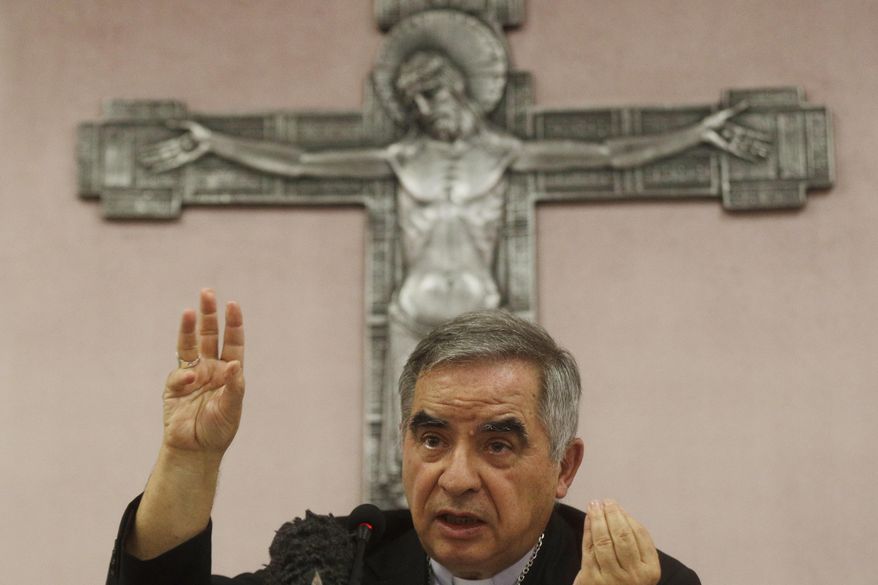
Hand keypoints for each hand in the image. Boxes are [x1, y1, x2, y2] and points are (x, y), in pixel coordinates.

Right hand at [140, 120, 212, 172]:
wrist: (210, 140)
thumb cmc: (202, 133)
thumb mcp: (189, 126)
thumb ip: (178, 125)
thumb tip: (166, 123)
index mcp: (177, 143)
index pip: (161, 146)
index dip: (152, 148)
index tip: (143, 150)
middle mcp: (177, 150)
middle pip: (160, 153)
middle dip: (150, 156)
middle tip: (140, 159)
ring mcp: (180, 155)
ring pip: (163, 159)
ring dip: (153, 161)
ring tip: (144, 164)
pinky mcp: (184, 160)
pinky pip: (172, 164)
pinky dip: (163, 167)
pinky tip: (156, 169)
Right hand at [162, 289, 244, 455]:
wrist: (195, 451)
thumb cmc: (218, 430)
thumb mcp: (232, 409)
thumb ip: (234, 387)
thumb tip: (235, 364)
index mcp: (228, 371)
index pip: (233, 342)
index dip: (233, 324)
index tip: (233, 304)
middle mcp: (210, 369)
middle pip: (209, 336)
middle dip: (209, 315)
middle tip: (207, 292)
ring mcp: (191, 376)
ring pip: (189, 346)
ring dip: (188, 329)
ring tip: (189, 311)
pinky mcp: (174, 388)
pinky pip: (178, 375)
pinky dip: (183, 375)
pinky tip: (190, 380)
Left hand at [575, 500, 660, 584]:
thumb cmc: (626, 583)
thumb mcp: (640, 568)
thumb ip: (635, 545)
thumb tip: (620, 512)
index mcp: (650, 571)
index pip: (640, 535)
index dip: (626, 516)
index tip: (616, 505)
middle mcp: (634, 576)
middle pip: (622, 535)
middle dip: (612, 514)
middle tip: (605, 501)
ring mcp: (612, 579)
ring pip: (604, 540)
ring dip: (597, 519)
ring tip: (594, 506)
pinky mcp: (592, 580)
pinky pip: (589, 549)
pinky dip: (587, 531)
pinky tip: (588, 520)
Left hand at [700, 101, 771, 161]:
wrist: (703, 130)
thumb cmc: (711, 122)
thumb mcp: (725, 114)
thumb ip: (737, 110)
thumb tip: (747, 103)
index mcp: (737, 130)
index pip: (752, 134)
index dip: (760, 136)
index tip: (769, 137)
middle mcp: (736, 139)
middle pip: (752, 143)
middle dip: (761, 146)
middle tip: (770, 149)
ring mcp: (733, 145)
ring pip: (748, 149)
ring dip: (757, 152)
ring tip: (766, 154)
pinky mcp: (729, 150)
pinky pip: (740, 154)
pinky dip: (748, 157)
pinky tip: (755, 160)